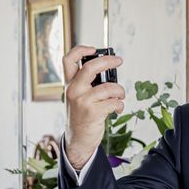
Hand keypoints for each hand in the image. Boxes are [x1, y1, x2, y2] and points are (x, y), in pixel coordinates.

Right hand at [63, 45, 124, 168]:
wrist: (78, 139)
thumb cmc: (83, 116)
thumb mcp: (79, 97)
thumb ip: (88, 84)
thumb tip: (109, 70)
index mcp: (69, 84)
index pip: (68, 60)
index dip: (81, 50)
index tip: (94, 49)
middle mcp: (74, 90)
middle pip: (91, 67)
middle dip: (108, 61)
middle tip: (119, 61)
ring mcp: (83, 101)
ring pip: (110, 87)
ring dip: (120, 92)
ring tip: (119, 98)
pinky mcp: (93, 112)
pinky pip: (114, 102)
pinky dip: (120, 105)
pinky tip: (117, 109)